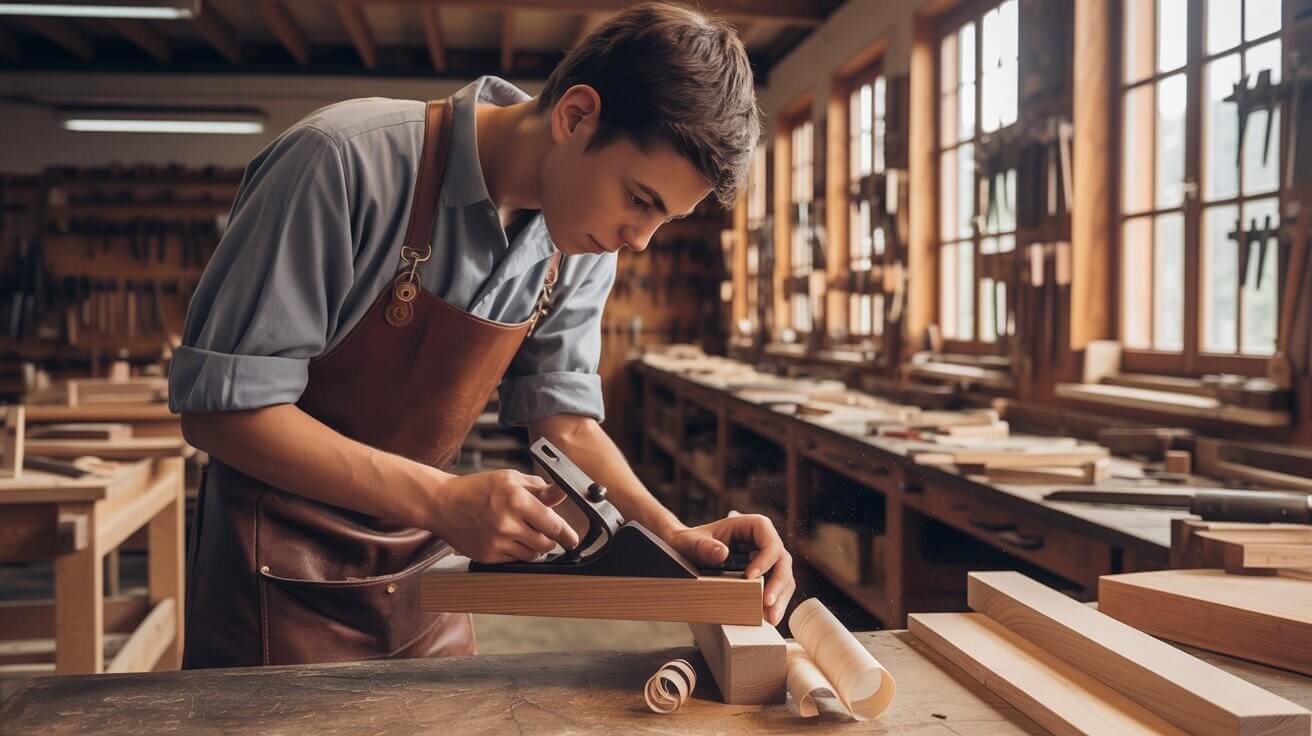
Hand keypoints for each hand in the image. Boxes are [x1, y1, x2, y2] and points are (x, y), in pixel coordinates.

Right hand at [426, 469, 579, 563]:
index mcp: (516, 499)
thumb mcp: (510, 479)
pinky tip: (507, 538)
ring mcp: (496, 542)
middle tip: (545, 531)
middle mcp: (507, 523)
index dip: (568, 535)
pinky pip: (514, 561)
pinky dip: (517, 552)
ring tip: (523, 532)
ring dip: (535, 547)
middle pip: (546, 544)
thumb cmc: (477, 489)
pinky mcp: (487, 556)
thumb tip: (562, 492)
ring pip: (532, 555)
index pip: (553, 525)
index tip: (573, 540)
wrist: (442, 503)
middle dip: (550, 539)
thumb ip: (539, 489)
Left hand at [664, 512, 794, 625]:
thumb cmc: (691, 542)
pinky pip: (777, 588)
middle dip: (778, 584)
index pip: (770, 542)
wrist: (686, 551)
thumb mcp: (691, 542)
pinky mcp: (765, 575)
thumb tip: (722, 553)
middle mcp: (764, 541)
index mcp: (753, 526)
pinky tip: (767, 618)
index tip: (752, 577)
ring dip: (780, 598)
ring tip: (771, 618)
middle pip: (782, 561)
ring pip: (784, 577)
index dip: (766, 559)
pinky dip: (774, 603)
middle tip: (767, 604)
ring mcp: (767, 559)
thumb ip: (703, 546)